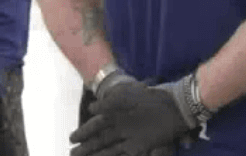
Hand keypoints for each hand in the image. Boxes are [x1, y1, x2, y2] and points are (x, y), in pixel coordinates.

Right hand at [70, 81, 196, 155]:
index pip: (97, 125)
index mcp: (117, 113)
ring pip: (108, 149)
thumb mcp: (127, 95)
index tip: (71, 139)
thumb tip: (91, 109)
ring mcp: (130, 137)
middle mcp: (121, 127)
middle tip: (71, 154)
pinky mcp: (140, 146)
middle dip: (86, 147)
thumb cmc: (151, 98)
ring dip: (96, 154)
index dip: (85, 132)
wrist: (174, 106)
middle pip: (100, 139)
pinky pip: (122, 153)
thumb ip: (108, 102)